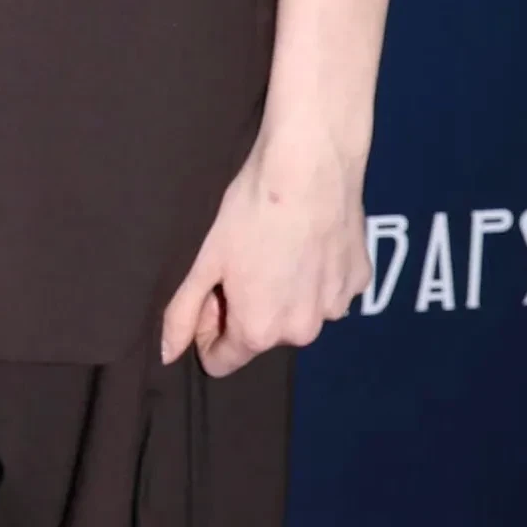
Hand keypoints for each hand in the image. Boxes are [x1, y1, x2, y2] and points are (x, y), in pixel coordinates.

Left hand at [159, 123, 369, 376]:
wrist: (310, 165)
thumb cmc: (251, 212)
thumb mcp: (204, 262)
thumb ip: (181, 314)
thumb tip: (166, 354)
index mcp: (260, 332)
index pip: (223, 360)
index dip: (208, 330)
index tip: (211, 292)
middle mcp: (303, 331)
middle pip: (263, 335)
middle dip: (248, 307)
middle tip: (242, 261)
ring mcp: (336, 306)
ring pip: (299, 312)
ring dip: (285, 292)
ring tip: (276, 246)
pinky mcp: (360, 280)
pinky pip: (329, 290)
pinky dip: (316, 274)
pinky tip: (307, 240)